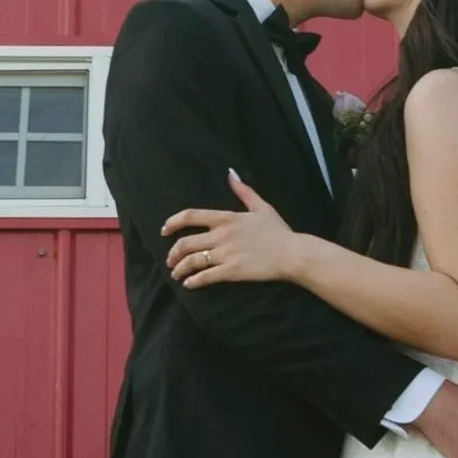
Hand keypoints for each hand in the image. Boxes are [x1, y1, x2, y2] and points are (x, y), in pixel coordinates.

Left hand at [162, 174, 297, 288]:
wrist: (292, 253)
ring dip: (180, 269)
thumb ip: (243, 191)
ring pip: (192, 261)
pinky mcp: (232, 271)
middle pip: (186, 243)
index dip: (172, 223)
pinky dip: (194, 281)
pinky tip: (189, 284)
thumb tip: (231, 173)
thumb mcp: (261, 207)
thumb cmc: (278, 231)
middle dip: (173, 253)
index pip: (190, 216)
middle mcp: (222, 235)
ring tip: (176, 275)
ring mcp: (226, 254)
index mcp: (226, 218)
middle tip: (170, 260)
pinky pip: (206, 276)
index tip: (164, 230)